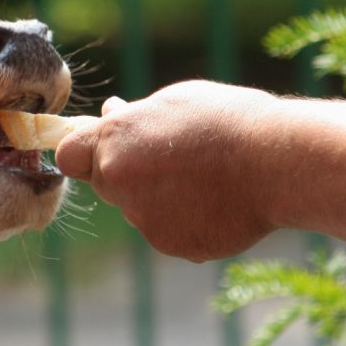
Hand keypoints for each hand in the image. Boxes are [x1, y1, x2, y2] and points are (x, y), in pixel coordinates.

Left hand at [56, 81, 281, 261]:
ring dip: (158, 198)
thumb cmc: (228, 120)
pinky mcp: (170, 244)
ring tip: (206, 177)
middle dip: (126, 173)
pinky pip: (167, 231)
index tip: (104, 148)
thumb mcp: (175, 101)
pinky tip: (216, 201)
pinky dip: (184, 221)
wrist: (277, 162)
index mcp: (113, 141)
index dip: (84, 151)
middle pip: (105, 183)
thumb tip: (109, 114)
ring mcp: (143, 218)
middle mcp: (118, 182)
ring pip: (138, 209)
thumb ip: (133, 117)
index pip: (68, 156)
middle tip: (172, 157)